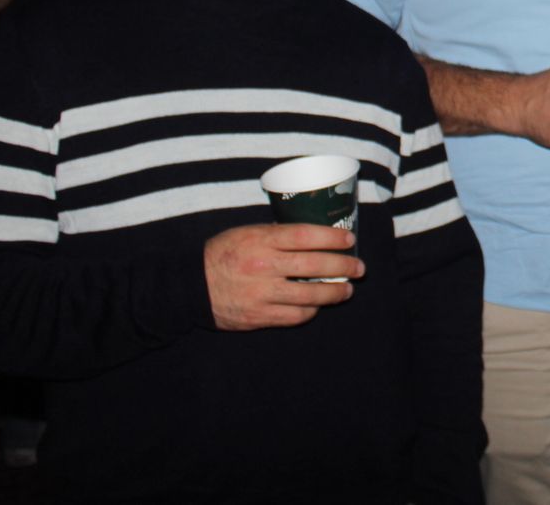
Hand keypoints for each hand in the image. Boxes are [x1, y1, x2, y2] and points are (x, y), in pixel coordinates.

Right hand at [204, 224, 363, 330]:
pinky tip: (317, 306)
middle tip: (359, 268)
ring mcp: (262, 294)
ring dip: (334, 293)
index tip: (350, 239)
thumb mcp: (246, 233)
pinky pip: (295, 316)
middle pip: (315, 266)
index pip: (306, 235)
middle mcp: (264, 267)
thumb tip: (311, 235)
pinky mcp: (259, 316)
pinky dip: (310, 310)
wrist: (190, 287)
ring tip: (346, 290)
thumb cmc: (221, 254)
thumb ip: (276, 234)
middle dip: (343, 267)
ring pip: (310, 295)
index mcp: (261, 240)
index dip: (333, 237)